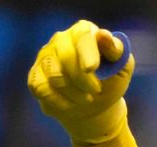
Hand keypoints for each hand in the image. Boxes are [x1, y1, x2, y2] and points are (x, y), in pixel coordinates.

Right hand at [27, 20, 133, 143]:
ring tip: (87, 99)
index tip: (92, 69)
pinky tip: (70, 104)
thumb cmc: (110, 82)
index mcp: (84, 32)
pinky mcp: (35, 76)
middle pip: (66, 57)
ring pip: (54, 75)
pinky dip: (60, 102)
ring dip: (74, 93)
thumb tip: (103, 35)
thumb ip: (117, 51)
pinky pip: (41, 89)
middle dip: (83, 80)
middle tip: (95, 91)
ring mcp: (45, 57)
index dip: (87, 52)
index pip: (82, 35)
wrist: (95, 106)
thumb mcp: (121, 68)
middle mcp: (61, 40)